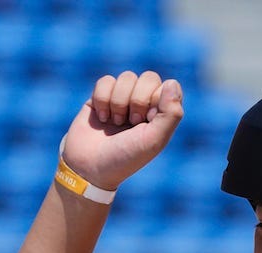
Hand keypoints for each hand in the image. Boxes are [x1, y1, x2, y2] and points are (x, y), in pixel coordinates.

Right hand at [60, 70, 184, 191]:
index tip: (149, 120)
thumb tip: (172, 83)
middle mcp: (143, 105)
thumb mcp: (153, 140)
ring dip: (119, 102)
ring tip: (115, 123)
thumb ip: (171, 114)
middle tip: (132, 122)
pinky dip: (102, 99)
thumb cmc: (125, 158)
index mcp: (161, 115)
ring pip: (127, 77)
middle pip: (149, 77)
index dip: (157, 100)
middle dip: (138, 99)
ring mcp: (122, 99)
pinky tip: (101, 118)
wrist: (89, 167)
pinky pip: (106, 80)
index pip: (169, 87)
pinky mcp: (101, 96)